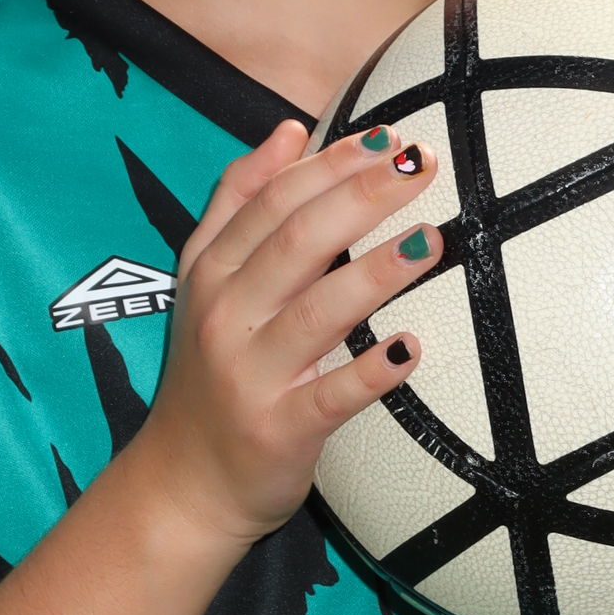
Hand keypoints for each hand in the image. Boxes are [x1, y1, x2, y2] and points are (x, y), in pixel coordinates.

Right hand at [131, 119, 441, 547]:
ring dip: (376, 274)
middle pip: (296, 242)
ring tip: (431, 241)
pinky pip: (331, 398)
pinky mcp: (278, 431)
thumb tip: (288, 129)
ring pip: (317, 312)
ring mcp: (249, 376)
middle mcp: (225, 317)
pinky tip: (412, 349)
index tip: (389, 137)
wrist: (182, 484)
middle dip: (362, 197)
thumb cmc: (211, 372)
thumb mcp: (205, 280)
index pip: (271, 202)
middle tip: (423, 166)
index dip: (330, 165)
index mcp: (211, 273)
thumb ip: (239, 201)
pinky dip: (371, 374)